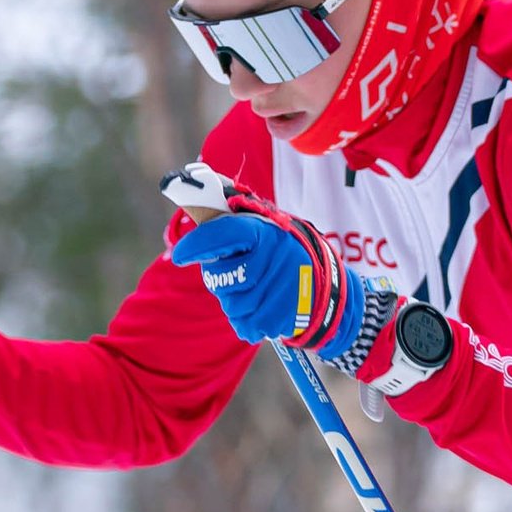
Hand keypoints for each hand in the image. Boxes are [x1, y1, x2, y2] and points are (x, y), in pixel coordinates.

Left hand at [168, 189, 369, 357]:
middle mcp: (272, 259)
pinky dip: (249, 320)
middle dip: (220, 278)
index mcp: (266, 231)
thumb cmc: (289, 253)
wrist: (332, 291)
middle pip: (220, 277)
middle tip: (237, 273)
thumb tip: (195, 186)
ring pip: (230, 304)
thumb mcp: (271, 228)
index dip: (197, 245)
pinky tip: (266, 308)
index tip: (179, 256)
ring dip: (236, 301)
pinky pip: (244, 325)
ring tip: (258, 290)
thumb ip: (237, 220)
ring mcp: (277, 292)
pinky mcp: (279, 320)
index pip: (222, 233)